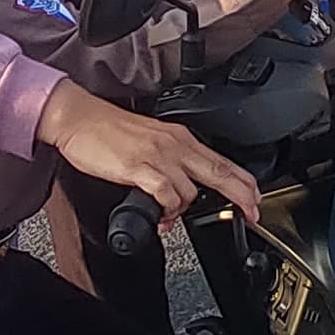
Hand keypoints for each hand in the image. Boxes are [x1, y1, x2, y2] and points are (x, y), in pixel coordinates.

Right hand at [35, 81, 259, 213]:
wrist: (79, 117)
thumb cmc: (109, 131)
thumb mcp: (151, 142)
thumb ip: (170, 165)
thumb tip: (182, 194)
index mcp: (180, 138)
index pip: (222, 162)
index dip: (243, 183)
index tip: (255, 200)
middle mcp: (174, 144)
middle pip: (219, 172)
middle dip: (241, 195)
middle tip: (252, 212)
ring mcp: (157, 155)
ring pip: (191, 190)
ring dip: (183, 210)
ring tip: (169, 217)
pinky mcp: (138, 166)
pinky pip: (165, 193)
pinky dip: (166, 210)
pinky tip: (159, 216)